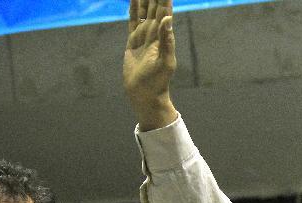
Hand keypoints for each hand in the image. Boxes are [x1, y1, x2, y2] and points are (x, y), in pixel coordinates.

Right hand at [123, 0, 177, 130]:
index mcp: (164, 35)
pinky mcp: (133, 41)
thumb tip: (168, 19)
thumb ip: (167, 40)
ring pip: (144, 10)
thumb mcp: (165, 62)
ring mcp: (144, 35)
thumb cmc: (157, 82)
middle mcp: (155, 32)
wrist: (145, 94)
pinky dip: (134, 8)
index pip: (164, 10)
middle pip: (155, 6)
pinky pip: (133, 20)